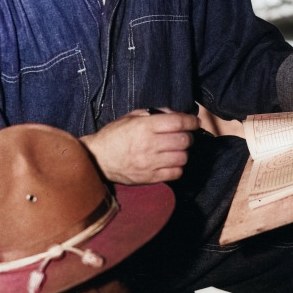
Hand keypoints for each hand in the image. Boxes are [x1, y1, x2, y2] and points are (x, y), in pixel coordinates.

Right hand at [80, 109, 199, 184]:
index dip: (191, 121)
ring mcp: (150, 163)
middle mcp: (149, 144)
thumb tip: (174, 114)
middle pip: (183, 140)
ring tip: (177, 150)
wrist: (97, 159)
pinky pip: (175, 173)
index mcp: (144, 126)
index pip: (177, 122)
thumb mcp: (131, 117)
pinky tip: (171, 162)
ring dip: (183, 152)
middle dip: (188, 136)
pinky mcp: (149, 178)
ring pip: (182, 157)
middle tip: (184, 136)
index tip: (195, 122)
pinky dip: (178, 167)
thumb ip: (153, 113)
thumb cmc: (114, 136)